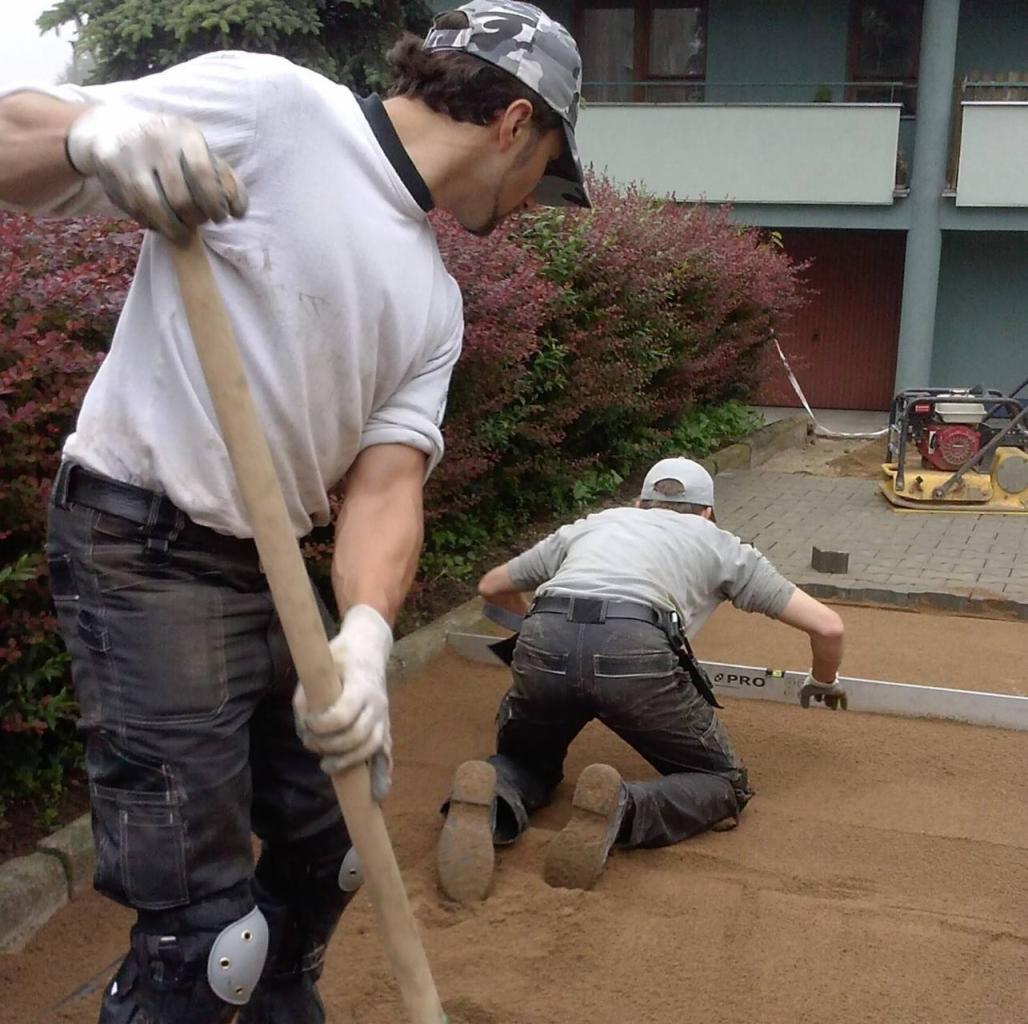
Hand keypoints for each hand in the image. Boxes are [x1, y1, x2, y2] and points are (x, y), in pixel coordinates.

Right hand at [65, 103, 247, 240]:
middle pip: (180, 198)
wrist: (111, 128)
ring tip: (183, 232)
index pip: (202, 173)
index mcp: (183, 133)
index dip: (214, 203)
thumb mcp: (198, 150)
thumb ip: (225, 178)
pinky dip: (153, 224)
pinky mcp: (111, 175)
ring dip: (174, 229)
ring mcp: (129, 158)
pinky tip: (160, 222)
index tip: (221, 217)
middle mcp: (154, 141)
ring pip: (156, 209)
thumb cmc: (169, 147)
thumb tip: (239, 211)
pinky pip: (137, 211)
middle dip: (195, 219)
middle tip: (200, 222)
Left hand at [293, 605, 393, 800]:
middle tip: (311, 743)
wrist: (369, 649)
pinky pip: (387, 753)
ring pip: (372, 746)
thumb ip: (307, 699)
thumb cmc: (339, 658)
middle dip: (331, 746)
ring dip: (349, 762)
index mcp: (360, 684)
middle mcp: (376, 702)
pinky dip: (383, 775)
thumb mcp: (318, 669)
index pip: (345, 713)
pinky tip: (376, 795)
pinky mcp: (385, 725)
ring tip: (327, 766)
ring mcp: (384, 715)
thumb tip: (303, 729)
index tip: (309, 724)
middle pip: (359, 735)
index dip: (323, 725)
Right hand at [798, 672, 847, 709]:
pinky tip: (844, 708)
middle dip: (826, 700)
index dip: (817, 696)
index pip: (817, 691)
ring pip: (834, 696)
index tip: (818, 700)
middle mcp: (826, 686)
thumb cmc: (813, 684)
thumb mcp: (805, 693)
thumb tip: (805, 707)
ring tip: (833, 708)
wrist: (823, 677)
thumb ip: (804, 700)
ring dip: (834, 702)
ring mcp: (833, 688)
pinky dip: (843, 702)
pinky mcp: (840, 689)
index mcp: (817, 685)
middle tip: (827, 705)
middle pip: (826, 694)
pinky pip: (843, 697)